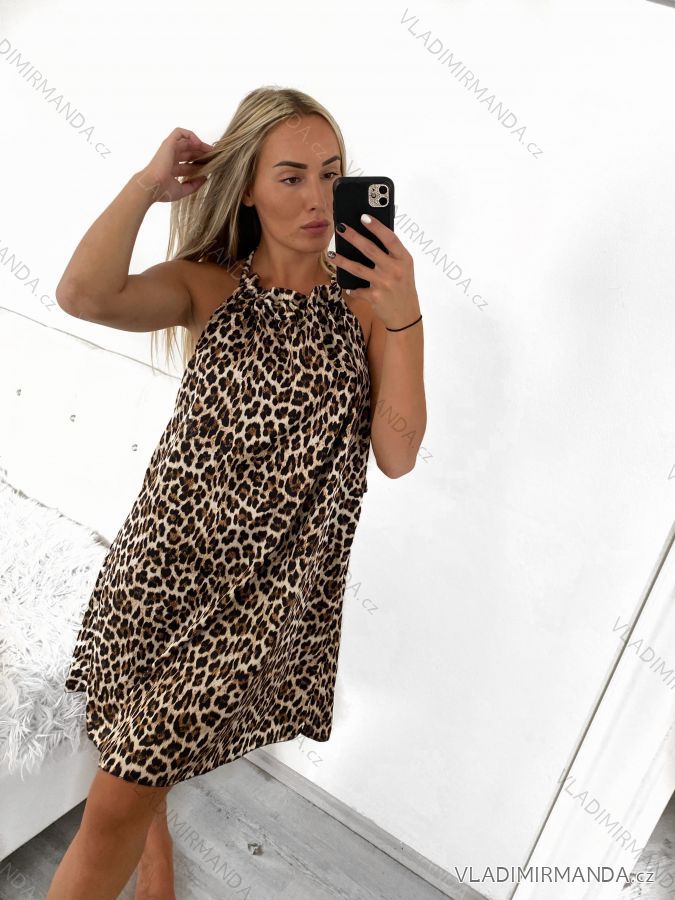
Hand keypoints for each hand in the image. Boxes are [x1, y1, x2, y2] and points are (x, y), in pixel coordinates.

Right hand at [136, 127, 213, 202]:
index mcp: (173, 170)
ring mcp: (169, 150)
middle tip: (215, 157)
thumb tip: (205, 178)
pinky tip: (199, 143)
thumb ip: (194, 185)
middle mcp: (171, 159)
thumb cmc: (163, 191)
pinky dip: (190, 135)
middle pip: (190, 153)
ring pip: (187, 142)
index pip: (190, 165)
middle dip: (203, 154)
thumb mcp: (183, 190)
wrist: (152, 186)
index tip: (212, 167)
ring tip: (210, 150)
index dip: (201, 165)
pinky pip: (179, 133)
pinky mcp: (168, 143)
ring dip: (200, 145)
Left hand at [332, 215, 420, 329]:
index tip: (364, 217)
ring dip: (342, 261)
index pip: (390, 238)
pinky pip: (357, 289)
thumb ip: (392, 255)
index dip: (376, 227)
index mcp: (404, 259)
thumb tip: (370, 237)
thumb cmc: (403, 287)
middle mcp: (394, 270)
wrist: (405, 315)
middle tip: (341, 228)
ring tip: (331, 254)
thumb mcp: (404, 269)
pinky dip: (352, 288)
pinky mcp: (374, 296)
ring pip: (357, 268)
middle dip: (353, 237)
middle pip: (369, 249)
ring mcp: (384, 283)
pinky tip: (348, 286)